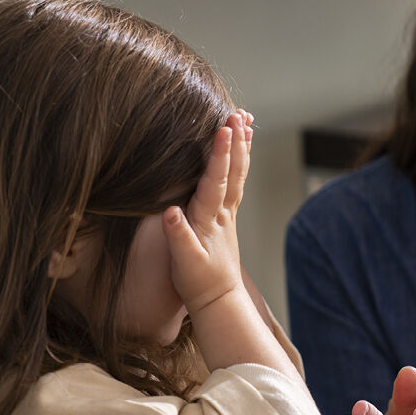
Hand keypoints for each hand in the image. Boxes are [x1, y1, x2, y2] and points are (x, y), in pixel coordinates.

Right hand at [163, 110, 251, 314]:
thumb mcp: (185, 263)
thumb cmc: (198, 283)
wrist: (218, 300)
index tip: (224, 130)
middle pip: (232, 172)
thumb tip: (170, 212)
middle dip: (236, 142)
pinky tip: (239, 151)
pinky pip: (235, 184)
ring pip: (237, 176)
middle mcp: (222, 213)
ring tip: (245, 123)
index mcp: (209, 219)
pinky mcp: (226, 218)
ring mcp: (227, 214)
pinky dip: (238, 164)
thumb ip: (178, 238)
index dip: (219, 155)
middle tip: (239, 114)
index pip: (215, 181)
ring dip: (241, 149)